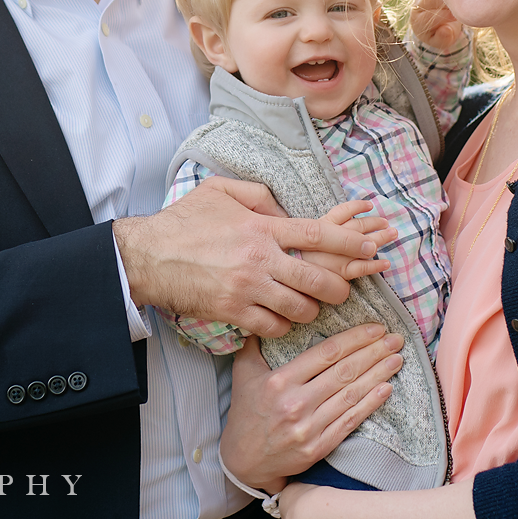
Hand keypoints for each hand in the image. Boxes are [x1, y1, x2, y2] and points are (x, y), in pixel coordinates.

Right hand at [115, 178, 379, 337]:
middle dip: (339, 287)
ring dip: (310, 309)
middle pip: (317, 278)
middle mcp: (260, 259)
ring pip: (299, 308)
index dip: (350, 241)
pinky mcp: (233, 312)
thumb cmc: (183, 221)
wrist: (147, 257)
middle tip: (342, 290)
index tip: (370, 246)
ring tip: (309, 306)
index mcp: (261, 227)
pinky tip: (279, 319)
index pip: (318, 233)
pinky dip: (281, 325)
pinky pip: (272, 327)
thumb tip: (283, 209)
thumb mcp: (221, 191)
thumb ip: (258, 195)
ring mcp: (247, 288)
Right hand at [219, 323, 401, 490]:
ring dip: (378, 375)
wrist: (243, 461)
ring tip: (397, 359)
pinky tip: (386, 389)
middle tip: (395, 339)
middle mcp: (296, 403)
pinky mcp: (318, 447)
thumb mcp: (243, 373)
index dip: (354, 339)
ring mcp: (309, 427)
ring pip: (351, 395)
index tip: (375, 328)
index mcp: (280, 381)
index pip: (325, 353)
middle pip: (344, 372)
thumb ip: (254, 343)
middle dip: (374, 352)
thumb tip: (268, 315)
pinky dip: (370, 404)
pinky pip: (350, 421)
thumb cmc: (246, 413)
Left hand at [409, 0, 464, 52]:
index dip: (442, 16)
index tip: (454, 17)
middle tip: (457, 8)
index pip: (427, 17)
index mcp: (418, 22)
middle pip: (429, 1)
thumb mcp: (444, 41)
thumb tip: (446, 31)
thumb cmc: (442, 33)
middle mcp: (416, 7)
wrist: (441, 22)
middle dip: (444, 4)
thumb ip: (444, 39)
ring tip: (456, 1)